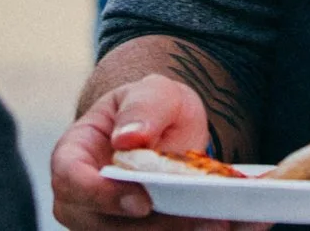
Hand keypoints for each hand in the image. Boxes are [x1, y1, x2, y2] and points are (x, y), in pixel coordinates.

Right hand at [50, 72, 238, 230]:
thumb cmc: (151, 108)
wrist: (168, 130)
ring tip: (224, 224)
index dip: (101, 197)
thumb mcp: (154, 92)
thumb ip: (142, 108)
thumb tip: (128, 140)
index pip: (71, 182)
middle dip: (155, 229)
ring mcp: (109, 224)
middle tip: (206, 221)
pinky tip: (237, 225)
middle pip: (103, 228)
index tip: (143, 201)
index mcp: (74, 156)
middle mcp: (84, 200)